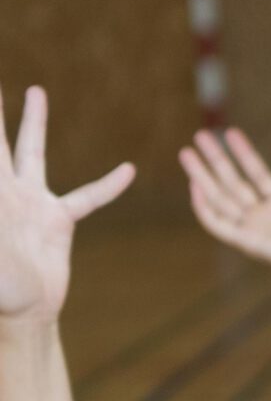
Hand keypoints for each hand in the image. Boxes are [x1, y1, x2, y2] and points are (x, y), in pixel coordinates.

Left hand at [0, 87, 135, 323]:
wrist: (24, 309)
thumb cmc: (1, 288)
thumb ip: (1, 225)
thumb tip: (7, 203)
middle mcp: (7, 191)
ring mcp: (33, 201)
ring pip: (33, 151)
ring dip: (34, 122)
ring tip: (36, 91)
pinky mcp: (59, 219)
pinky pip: (88, 198)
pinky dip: (108, 185)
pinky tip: (127, 170)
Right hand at [180, 129, 270, 285]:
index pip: (258, 175)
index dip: (244, 154)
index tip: (230, 133)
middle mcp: (267, 217)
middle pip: (233, 183)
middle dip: (215, 160)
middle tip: (198, 136)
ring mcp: (255, 229)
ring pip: (220, 198)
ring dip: (201, 176)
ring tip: (186, 152)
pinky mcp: (246, 241)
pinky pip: (217, 224)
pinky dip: (203, 207)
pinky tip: (194, 186)